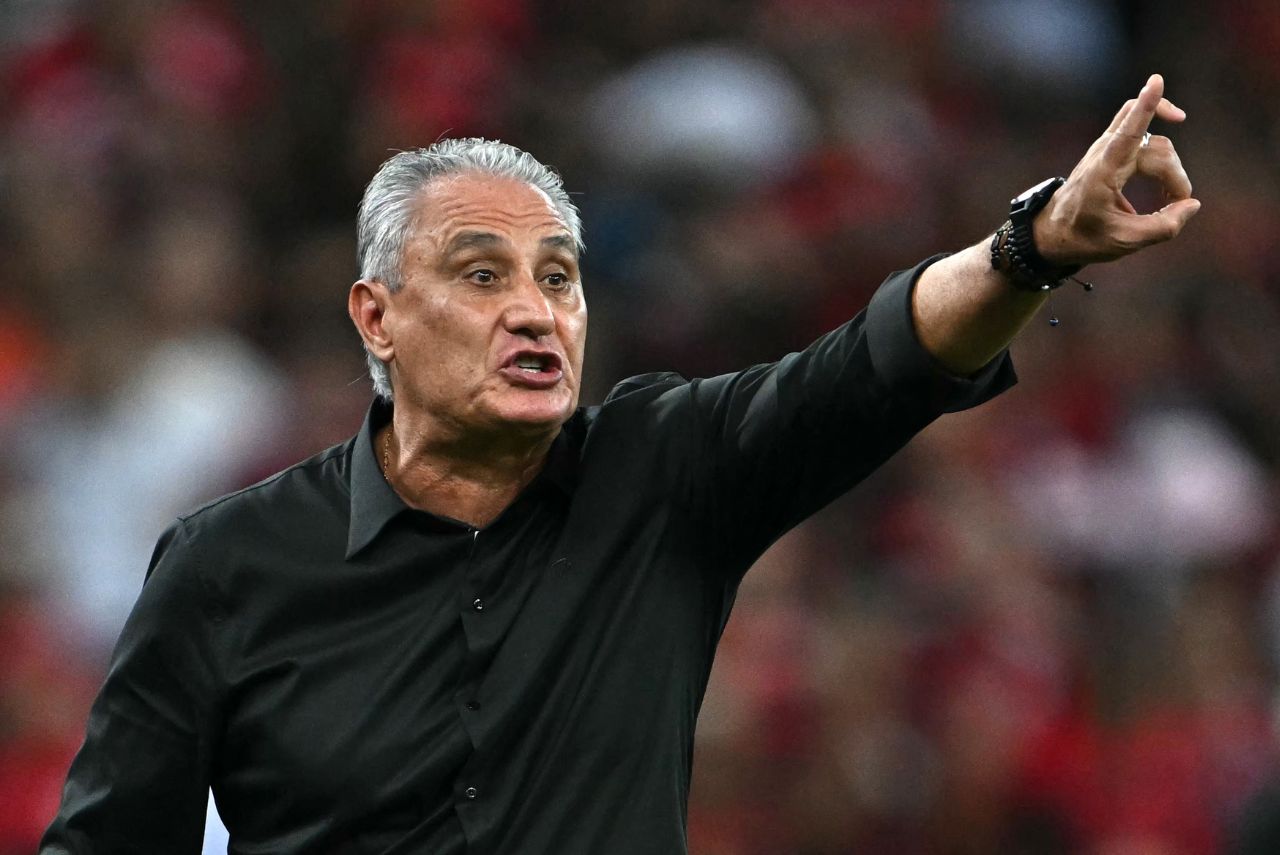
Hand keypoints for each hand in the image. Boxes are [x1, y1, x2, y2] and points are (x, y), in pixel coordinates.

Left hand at [1033, 73, 1200, 266]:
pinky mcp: (1111, 148)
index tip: (1155, 81)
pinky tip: (1171, 141)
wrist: (1054, 231)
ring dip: (1169, 166)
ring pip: (1153, 139)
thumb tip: (1191, 204)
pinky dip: (1160, 147)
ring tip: (1172, 196)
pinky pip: (1141, 130)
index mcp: (1102, 174)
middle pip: (1156, 147)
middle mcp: (1104, 154)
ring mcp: (1106, 147)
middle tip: (1177, 204)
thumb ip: (1162, 227)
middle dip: (1175, 176)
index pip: (1127, 134)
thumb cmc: (1084, 237)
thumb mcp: (1124, 242)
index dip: (1145, 107)